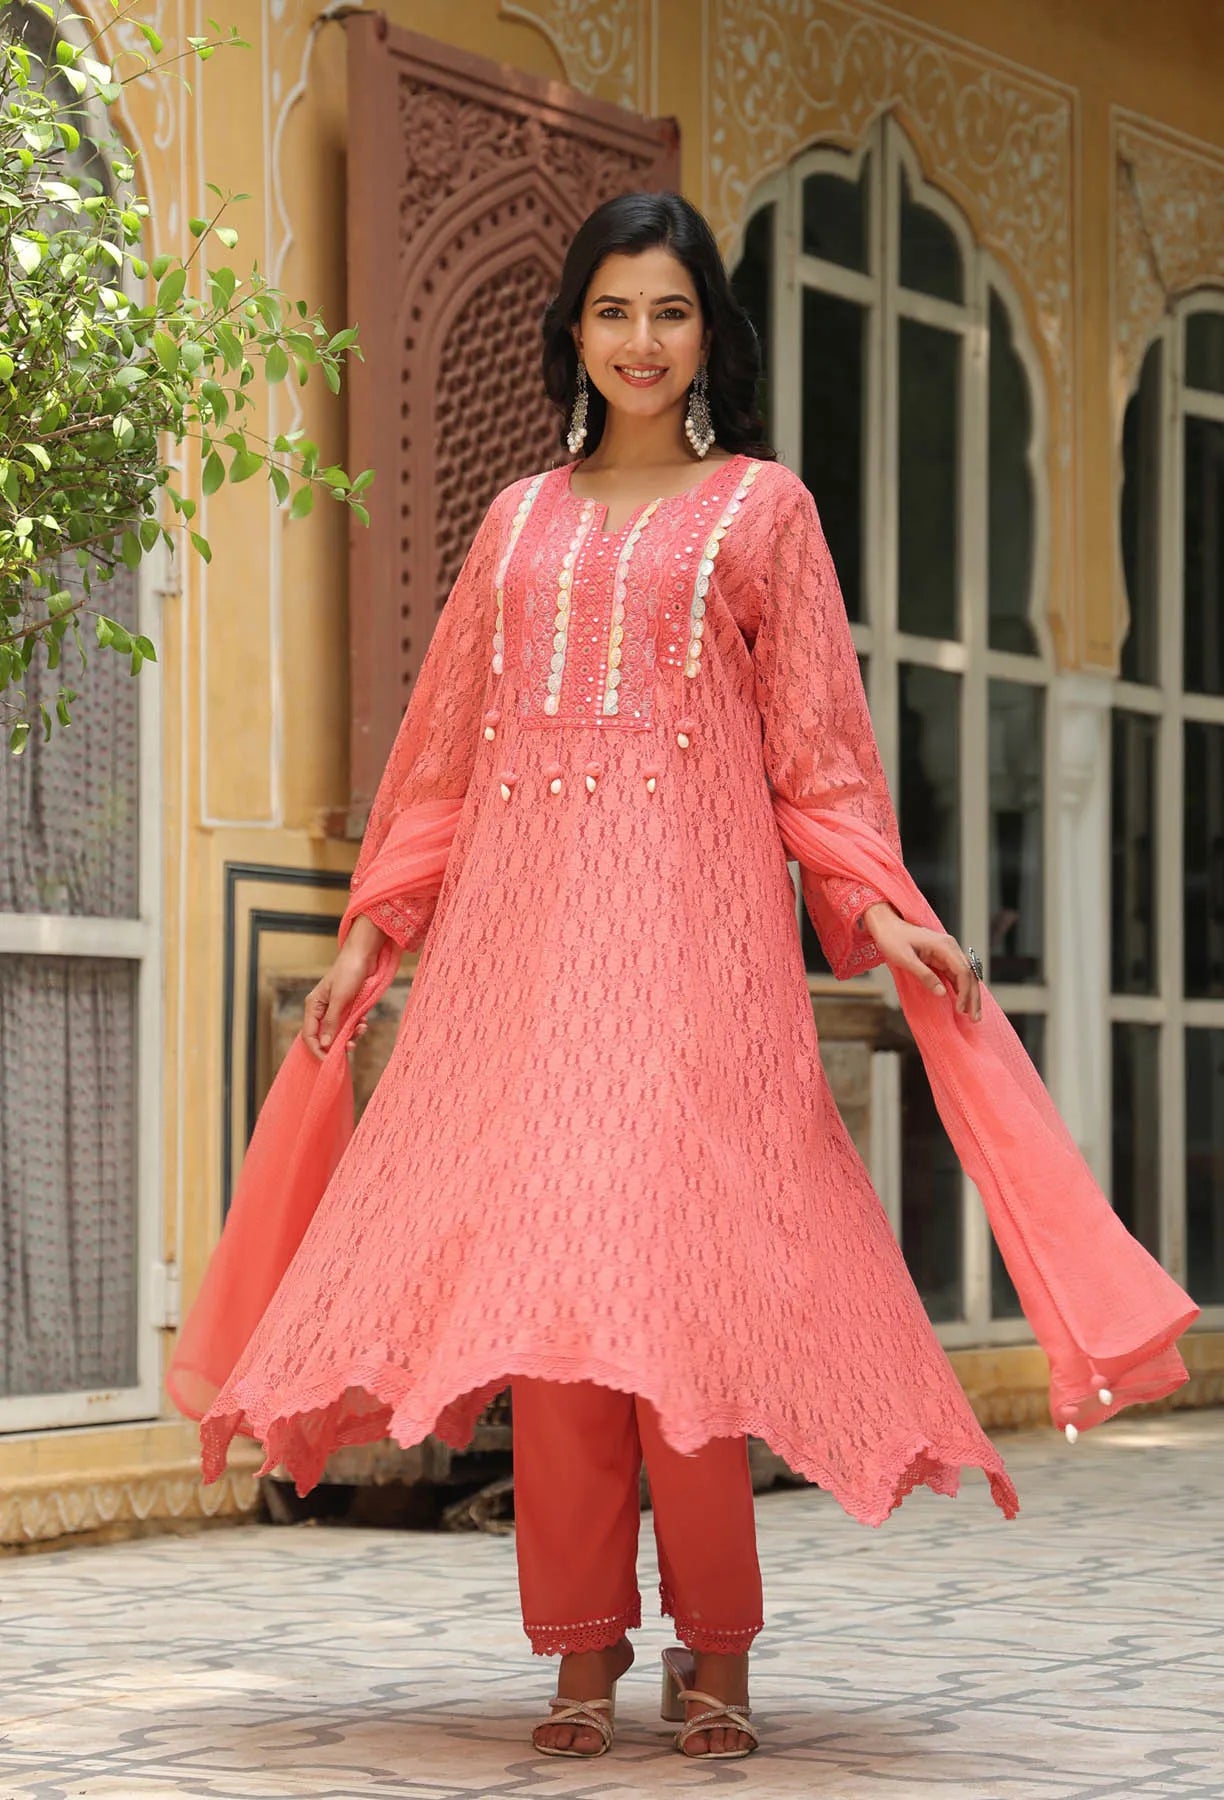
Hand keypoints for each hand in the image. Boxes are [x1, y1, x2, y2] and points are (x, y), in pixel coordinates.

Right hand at [302, 917, 385, 1061]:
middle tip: (352, 1046)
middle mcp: (322, 1009)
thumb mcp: (340, 999)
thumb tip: (325, 1045)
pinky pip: (350, 1024)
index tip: (329, 1060)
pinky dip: (358, 1026)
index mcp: (314, 1006)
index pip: (309, 1034)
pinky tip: (365, 1022)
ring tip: (362, 1029)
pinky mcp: (349, 1007)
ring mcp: (336, 1009)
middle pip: (325, 1035)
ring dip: (351, 1034)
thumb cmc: (349, 972)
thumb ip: (332, 1023)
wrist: (365, 955)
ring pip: (340, 1032)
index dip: (318, 1049)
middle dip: (338, 1043)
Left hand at [861, 902, 981, 1021]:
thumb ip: (924, 975)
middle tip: (975, 1018)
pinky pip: (956, 975)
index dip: (964, 992)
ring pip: (965, 976)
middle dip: (973, 997)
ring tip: (972, 1015)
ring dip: (970, 995)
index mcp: (944, 946)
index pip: (963, 971)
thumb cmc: (893, 939)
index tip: (960, 1008)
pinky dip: (961, 989)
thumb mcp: (905, 959)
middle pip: (969, 975)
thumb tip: (941, 993)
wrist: (887, 926)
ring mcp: (947, 953)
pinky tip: (962, 1003)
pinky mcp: (942, 958)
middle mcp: (950, 948)